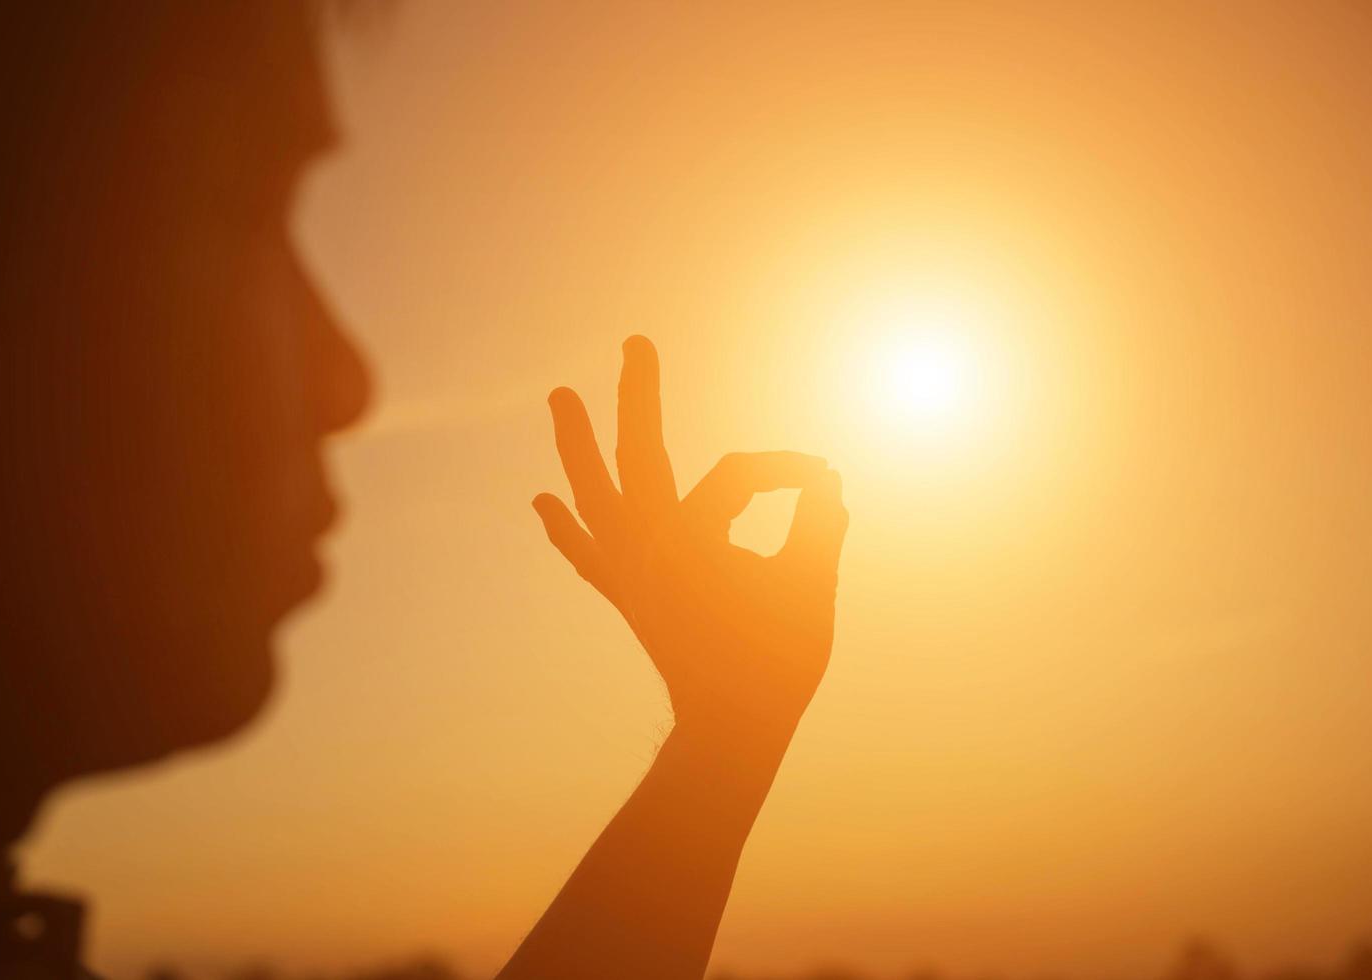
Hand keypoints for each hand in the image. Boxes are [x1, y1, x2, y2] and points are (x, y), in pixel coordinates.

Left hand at [533, 336, 847, 739]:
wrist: (732, 728)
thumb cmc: (777, 660)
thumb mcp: (812, 584)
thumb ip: (820, 523)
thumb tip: (829, 481)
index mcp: (690, 535)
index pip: (743, 474)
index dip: (791, 471)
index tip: (829, 485)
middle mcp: (646, 544)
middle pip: (637, 451)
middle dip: (638, 394)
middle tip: (636, 343)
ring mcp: (628, 570)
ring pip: (593, 494)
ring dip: (577, 445)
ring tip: (562, 398)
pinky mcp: (627, 596)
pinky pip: (587, 555)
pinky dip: (566, 529)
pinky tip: (542, 504)